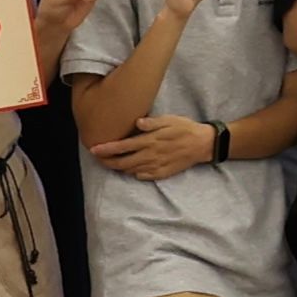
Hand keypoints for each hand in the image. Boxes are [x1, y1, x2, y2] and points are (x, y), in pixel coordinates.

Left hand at [94, 113, 217, 180]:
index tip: (94, 150)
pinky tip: (132, 168)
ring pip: (131, 170)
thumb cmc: (185, 128)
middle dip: (108, 162)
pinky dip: (134, 173)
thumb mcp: (169, 120)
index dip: (106, 150)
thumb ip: (152, 123)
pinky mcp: (162, 173)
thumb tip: (136, 123)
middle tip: (98, 159)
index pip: (122, 147)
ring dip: (119, 168)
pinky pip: (143, 176)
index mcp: (149, 141)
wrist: (202, 144)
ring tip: (111, 163)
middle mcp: (150, 156)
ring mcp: (156, 166)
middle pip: (123, 163)